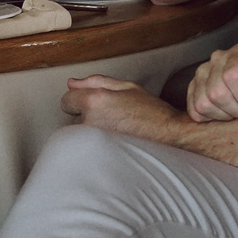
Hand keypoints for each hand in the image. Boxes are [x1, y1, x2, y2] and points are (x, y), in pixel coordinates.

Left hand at [61, 74, 185, 143]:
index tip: (96, 106)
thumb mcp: (126, 87)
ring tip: (116, 132)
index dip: (80, 101)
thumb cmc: (152, 112)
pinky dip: (97, 146)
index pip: (66, 100)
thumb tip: (72, 82)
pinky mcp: (98, 156)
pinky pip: (88, 148)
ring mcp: (93, 140)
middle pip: (73, 118)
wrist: (171, 137)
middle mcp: (90, 121)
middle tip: (112, 119)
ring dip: (92, 132)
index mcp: (94, 100)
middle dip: (86, 117)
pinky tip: (115, 143)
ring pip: (81, 134)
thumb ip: (95, 81)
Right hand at [186, 43, 237, 121]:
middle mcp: (218, 58)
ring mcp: (202, 72)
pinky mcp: (193, 87)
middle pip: (216, 93)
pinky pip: (194, 110)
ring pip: (203, 103)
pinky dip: (210, 118)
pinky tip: (225, 112)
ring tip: (237, 109)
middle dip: (236, 110)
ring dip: (223, 115)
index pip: (232, 76)